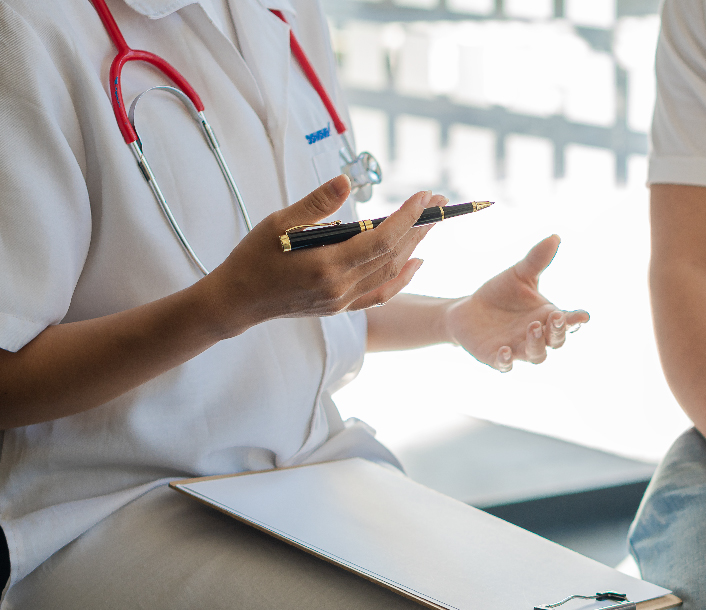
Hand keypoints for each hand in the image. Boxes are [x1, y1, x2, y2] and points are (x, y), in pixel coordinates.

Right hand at [202, 176, 434, 333]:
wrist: (237, 301)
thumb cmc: (252, 257)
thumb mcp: (278, 222)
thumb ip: (316, 204)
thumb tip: (345, 180)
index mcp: (326, 266)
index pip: (381, 239)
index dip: (407, 217)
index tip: (425, 196)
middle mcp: (340, 287)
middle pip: (393, 255)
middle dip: (419, 226)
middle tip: (440, 202)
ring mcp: (342, 300)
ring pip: (390, 273)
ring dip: (414, 246)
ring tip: (432, 222)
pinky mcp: (341, 306)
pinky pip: (381, 294)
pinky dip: (402, 278)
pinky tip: (418, 262)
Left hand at [443, 235, 588, 371]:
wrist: (468, 310)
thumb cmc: (501, 293)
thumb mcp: (519, 274)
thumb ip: (536, 260)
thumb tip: (555, 237)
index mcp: (547, 317)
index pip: (567, 322)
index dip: (576, 320)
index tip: (583, 315)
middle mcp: (537, 336)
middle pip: (556, 341)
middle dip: (558, 331)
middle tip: (555, 317)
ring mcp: (518, 349)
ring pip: (536, 355)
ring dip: (537, 344)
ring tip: (533, 327)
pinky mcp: (496, 357)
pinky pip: (505, 365)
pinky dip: (507, 360)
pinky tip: (505, 351)